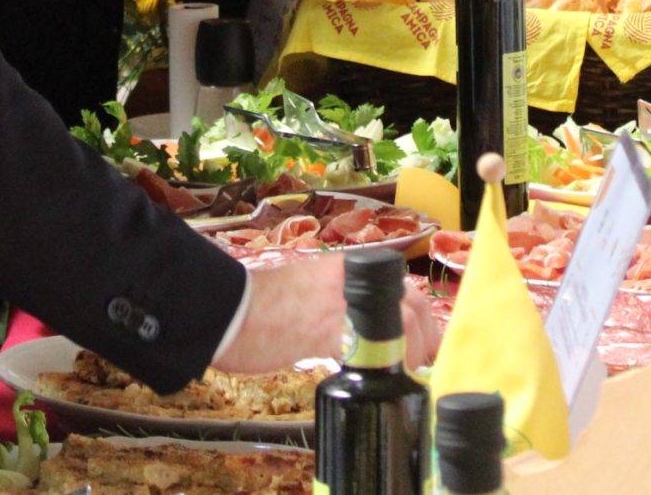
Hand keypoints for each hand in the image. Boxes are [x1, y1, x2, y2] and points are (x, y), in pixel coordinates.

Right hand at [212, 254, 440, 372]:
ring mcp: (344, 304)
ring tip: (398, 378)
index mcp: (346, 267)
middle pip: (412, 307)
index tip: (423, 343)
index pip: (402, 287)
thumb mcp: (305, 289)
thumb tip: (351, 327)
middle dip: (424, 340)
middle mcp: (352, 279)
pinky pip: (371, 354)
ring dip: (407, 356)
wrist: (227, 309)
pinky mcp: (331, 332)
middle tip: (420, 366)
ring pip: (401, 328)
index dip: (421, 318)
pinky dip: (378, 371)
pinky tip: (371, 383)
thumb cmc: (257, 304)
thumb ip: (334, 302)